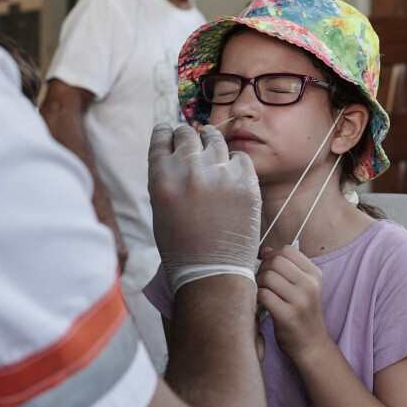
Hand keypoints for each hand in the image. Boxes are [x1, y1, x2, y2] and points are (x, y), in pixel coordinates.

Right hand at [148, 124, 260, 292]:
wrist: (212, 274)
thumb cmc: (181, 247)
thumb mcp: (160, 210)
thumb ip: (165, 179)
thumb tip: (173, 154)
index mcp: (162, 179)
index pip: (161, 138)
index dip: (165, 133)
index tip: (168, 132)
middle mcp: (189, 172)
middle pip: (186, 133)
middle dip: (186, 135)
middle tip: (190, 139)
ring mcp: (220, 176)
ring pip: (214, 139)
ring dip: (209, 140)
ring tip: (210, 142)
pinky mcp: (246, 184)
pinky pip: (239, 158)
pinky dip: (233, 162)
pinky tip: (230, 170)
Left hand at [256, 246, 328, 359]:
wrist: (312, 344)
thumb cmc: (302, 313)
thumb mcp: (301, 287)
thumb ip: (285, 267)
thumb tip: (265, 250)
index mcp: (314, 274)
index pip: (286, 250)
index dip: (271, 256)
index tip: (268, 268)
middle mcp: (310, 285)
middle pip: (275, 262)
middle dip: (262, 269)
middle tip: (262, 282)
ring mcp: (300, 301)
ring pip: (267, 277)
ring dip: (258, 283)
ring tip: (261, 292)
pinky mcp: (288, 316)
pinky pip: (263, 295)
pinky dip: (257, 297)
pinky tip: (261, 303)